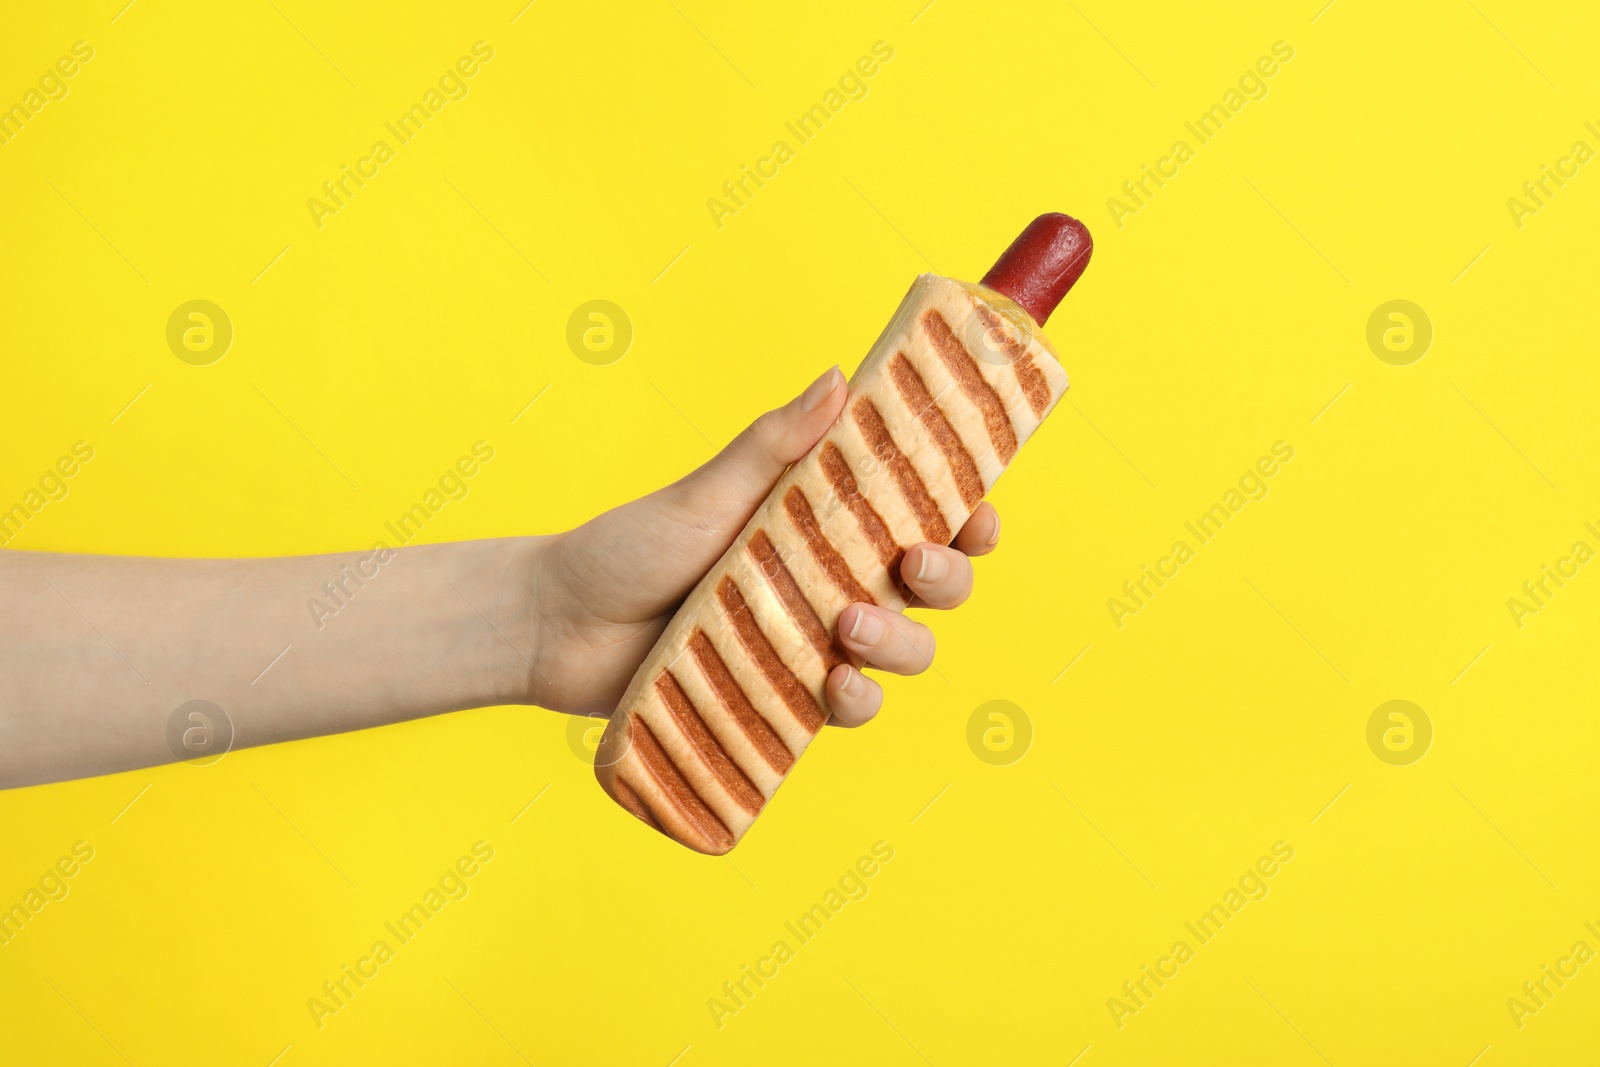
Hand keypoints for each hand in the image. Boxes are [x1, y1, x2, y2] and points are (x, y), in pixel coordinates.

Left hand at [528, 366, 1002, 726]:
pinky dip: (857, 701)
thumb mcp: (705, 492)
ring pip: (904, 652)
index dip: (967, 520)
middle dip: (945, 579)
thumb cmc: (628, 547)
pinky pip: (849, 710)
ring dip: (901, 643)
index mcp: (824, 523)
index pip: (922, 518)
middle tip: (911, 565)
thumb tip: (839, 377)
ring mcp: (812, 642)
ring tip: (849, 626)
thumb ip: (773, 445)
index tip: (976, 514)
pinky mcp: (784, 699)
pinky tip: (832, 685)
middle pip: (933, 588)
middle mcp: (831, 582)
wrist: (558, 626)